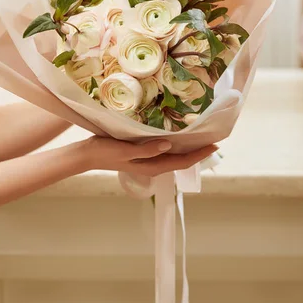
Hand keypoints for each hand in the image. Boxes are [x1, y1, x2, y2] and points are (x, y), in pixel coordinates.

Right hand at [80, 137, 217, 176]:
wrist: (87, 154)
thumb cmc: (106, 152)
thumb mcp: (125, 150)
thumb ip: (147, 150)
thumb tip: (169, 146)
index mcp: (152, 166)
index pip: (182, 161)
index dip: (200, 154)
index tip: (214, 145)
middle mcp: (153, 164)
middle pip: (182, 160)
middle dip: (198, 151)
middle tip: (214, 139)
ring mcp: (148, 160)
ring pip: (175, 156)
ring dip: (189, 148)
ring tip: (201, 137)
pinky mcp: (142, 153)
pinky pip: (165, 151)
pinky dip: (176, 145)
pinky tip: (178, 136)